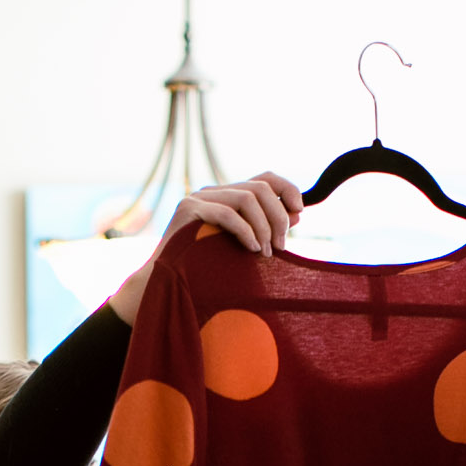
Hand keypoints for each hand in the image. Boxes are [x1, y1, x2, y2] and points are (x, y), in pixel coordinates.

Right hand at [109, 173, 302, 326]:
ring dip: (264, 226)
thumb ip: (266, 229)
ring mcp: (198, 198)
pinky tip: (251, 249)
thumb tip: (297, 212)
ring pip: (247, 198)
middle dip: (278, 217)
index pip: (265, 178)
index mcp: (227, 197)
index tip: (301, 211)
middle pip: (260, 188)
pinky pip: (227, 213)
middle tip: (281, 247)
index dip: (288, 189)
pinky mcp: (188, 210)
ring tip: (265, 253)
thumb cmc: (204, 272)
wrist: (165, 287)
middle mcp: (213, 191)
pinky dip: (246, 231)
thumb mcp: (242, 248)